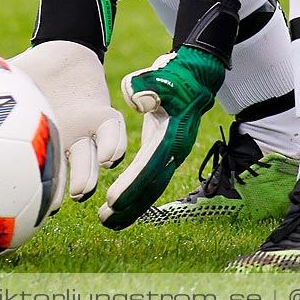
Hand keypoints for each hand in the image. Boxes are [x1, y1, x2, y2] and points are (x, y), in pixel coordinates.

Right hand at [9, 40, 127, 202]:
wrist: (63, 49)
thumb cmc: (28, 72)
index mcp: (32, 145)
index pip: (28, 179)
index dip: (23, 197)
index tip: (10, 211)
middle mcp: (59, 147)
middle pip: (58, 179)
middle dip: (53, 196)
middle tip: (46, 209)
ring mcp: (82, 134)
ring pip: (89, 163)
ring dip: (87, 176)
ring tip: (81, 190)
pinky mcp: (102, 115)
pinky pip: (112, 134)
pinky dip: (113, 145)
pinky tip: (108, 156)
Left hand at [98, 45, 226, 229]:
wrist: (194, 76)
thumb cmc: (174, 76)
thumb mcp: (159, 77)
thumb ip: (145, 88)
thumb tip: (137, 103)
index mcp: (173, 135)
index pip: (149, 165)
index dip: (131, 184)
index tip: (112, 199)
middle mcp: (175, 150)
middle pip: (151, 184)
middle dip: (129, 204)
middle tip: (105, 220)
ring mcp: (172, 154)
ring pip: (152, 188)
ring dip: (132, 206)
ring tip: (109, 222)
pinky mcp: (166, 153)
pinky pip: (151, 180)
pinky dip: (137, 195)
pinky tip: (122, 208)